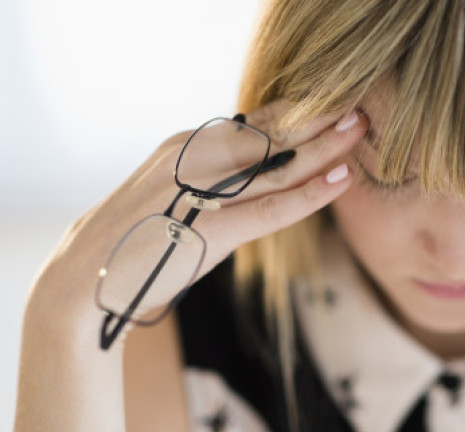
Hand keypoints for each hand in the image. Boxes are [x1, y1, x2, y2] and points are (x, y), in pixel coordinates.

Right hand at [28, 100, 366, 328]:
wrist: (87, 278)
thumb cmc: (138, 235)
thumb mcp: (173, 190)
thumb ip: (211, 175)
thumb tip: (255, 164)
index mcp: (186, 146)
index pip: (252, 122)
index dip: (296, 112)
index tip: (331, 104)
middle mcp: (193, 159)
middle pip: (269, 135)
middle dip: (317, 120)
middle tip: (358, 109)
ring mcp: (198, 192)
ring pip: (275, 165)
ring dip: (323, 148)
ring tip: (359, 132)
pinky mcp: (206, 230)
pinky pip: (269, 208)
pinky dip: (308, 194)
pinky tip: (339, 181)